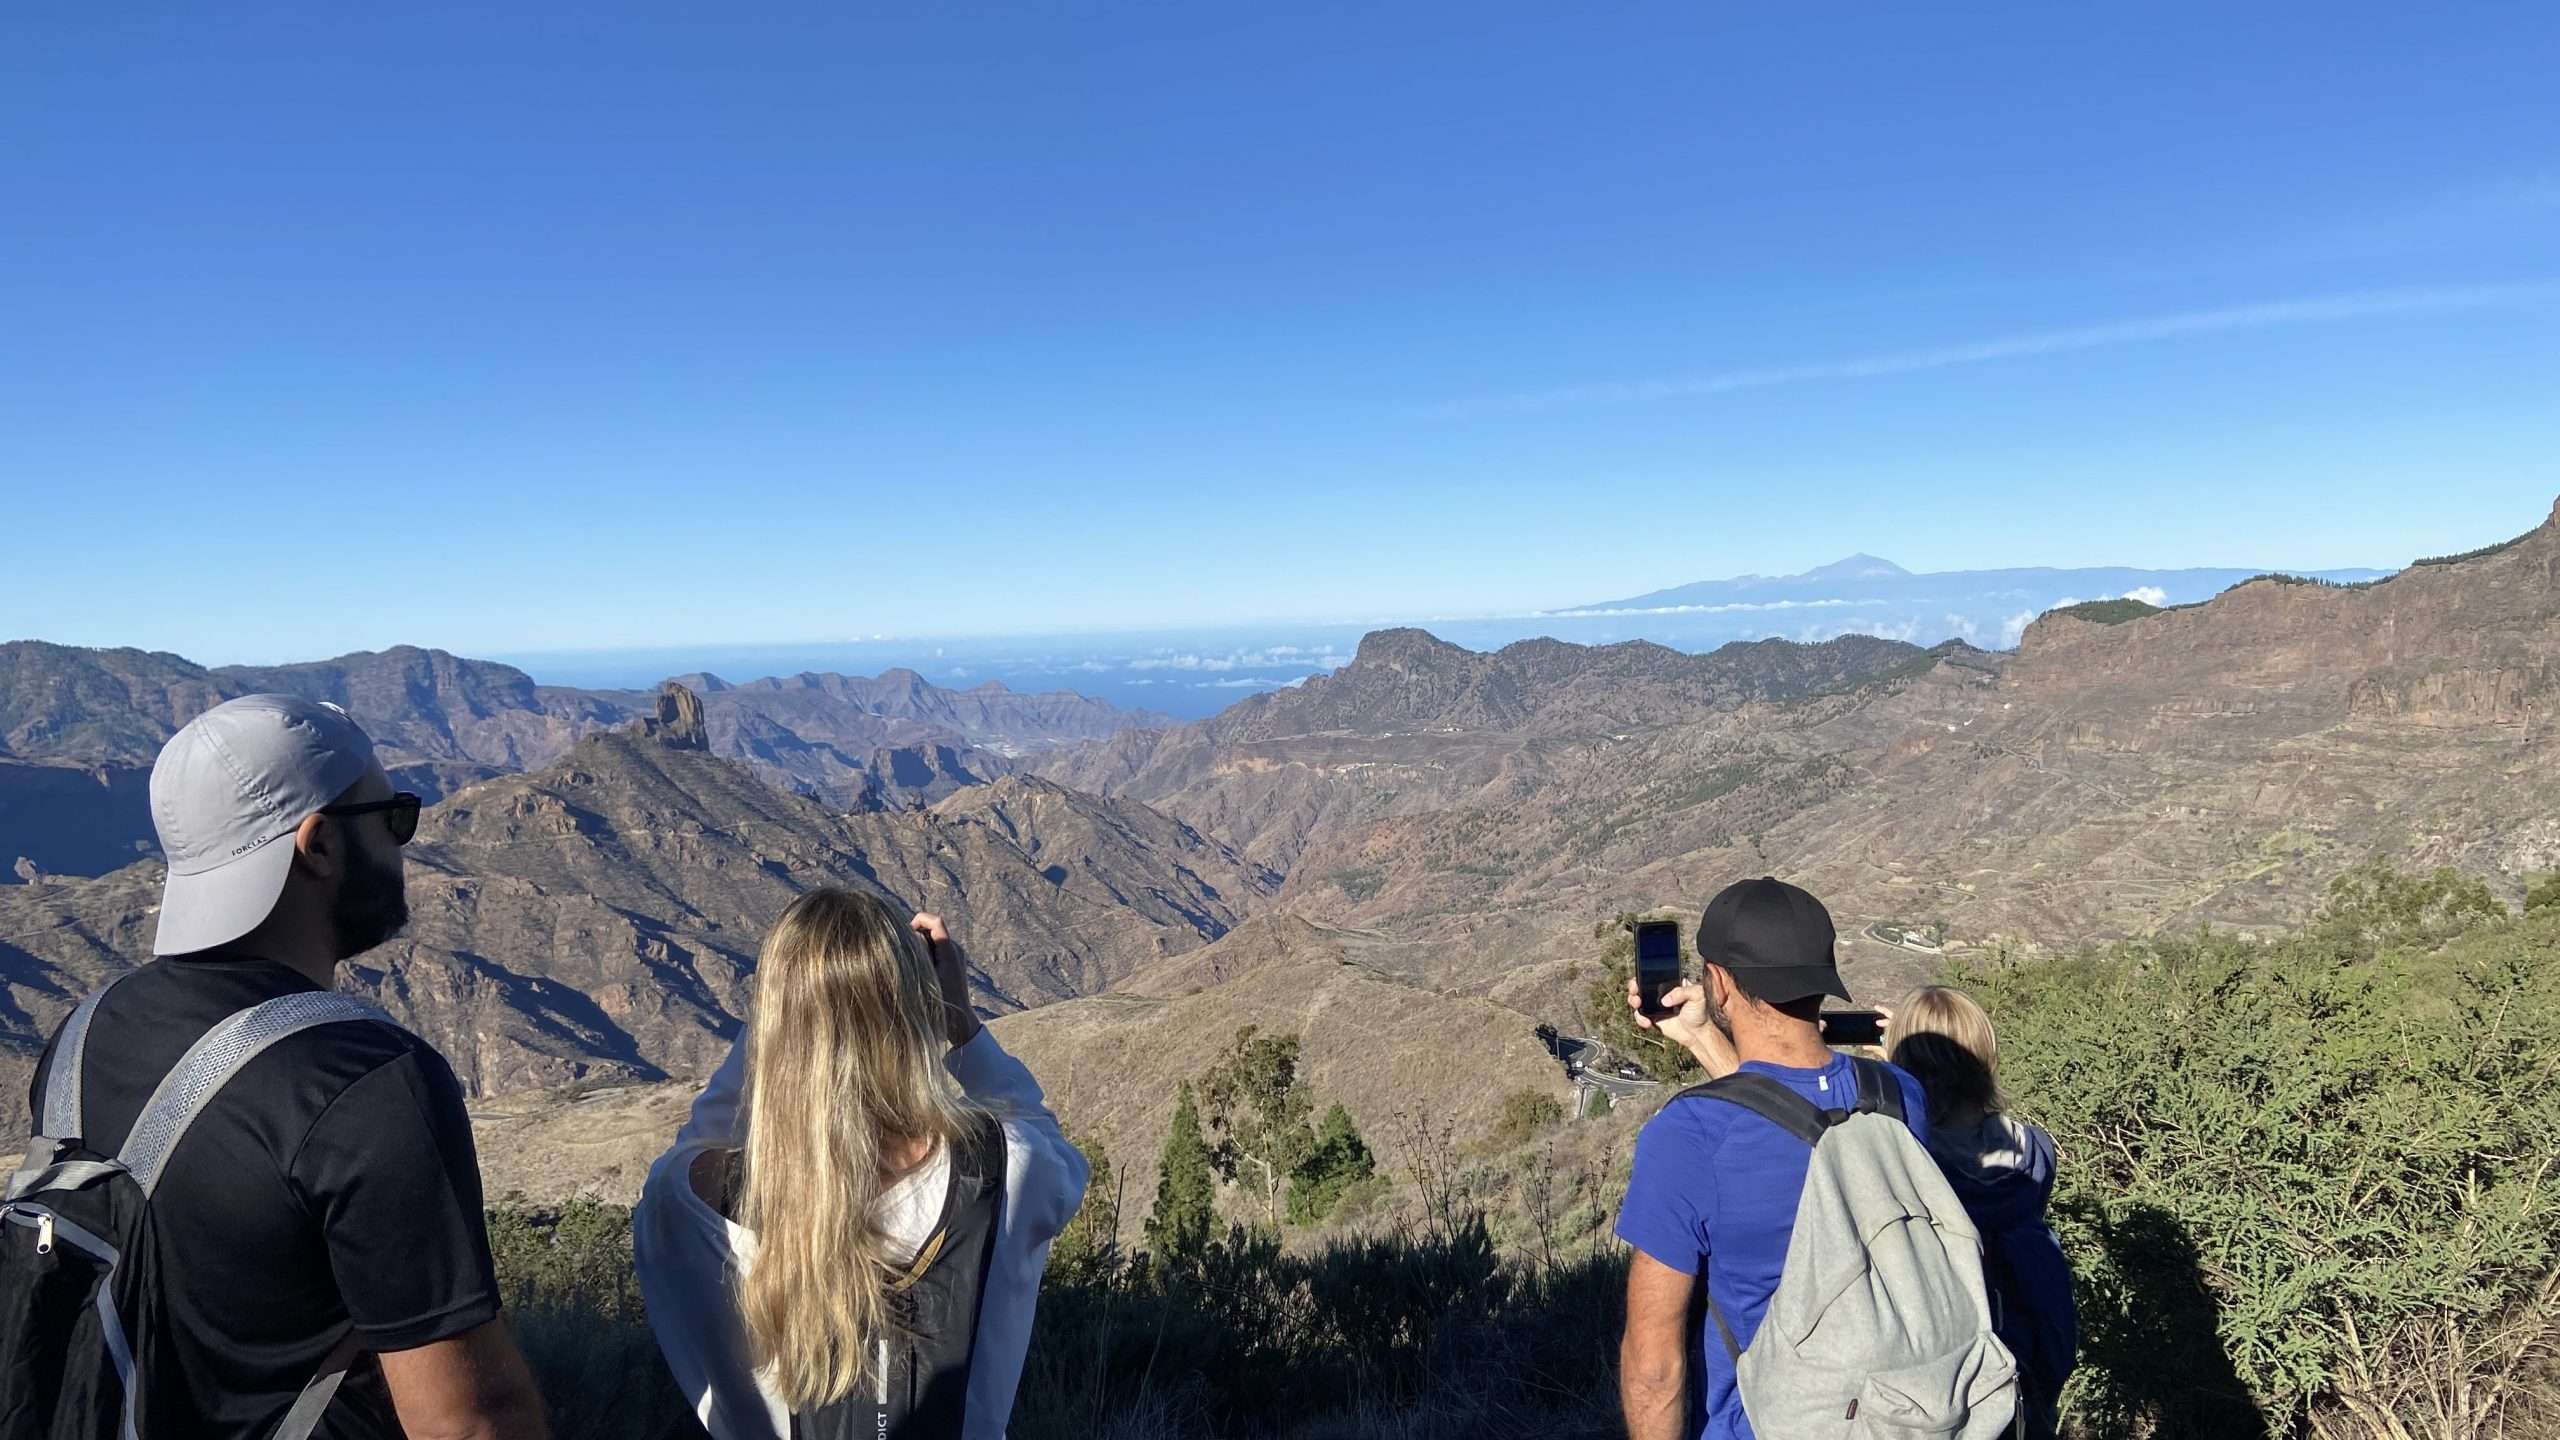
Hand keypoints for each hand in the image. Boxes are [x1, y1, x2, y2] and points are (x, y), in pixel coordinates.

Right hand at [910, 912, 983, 1049]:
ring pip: (933, 939)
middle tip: (902, 950)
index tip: (904, 932)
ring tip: (908, 961)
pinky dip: (924, 953)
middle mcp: (955, 950)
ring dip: (919, 945)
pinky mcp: (953, 963)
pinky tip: (916, 969)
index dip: (919, 920)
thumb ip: (916, 958)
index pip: (936, 922)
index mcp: (950, 951)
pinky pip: (936, 949)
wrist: (959, 1022)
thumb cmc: (941, 1004)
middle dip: (916, 935)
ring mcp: (955, 956)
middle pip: (932, 929)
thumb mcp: (924, 981)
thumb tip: (905, 939)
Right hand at [1627, 977, 1737, 1079]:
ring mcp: (1655, 1007)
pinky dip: (1640, 1019)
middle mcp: (1660, 994)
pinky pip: (1640, 1017)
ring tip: (1637, 1004)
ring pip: (1637, 1001)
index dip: (1644, 975)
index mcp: (1670, 984)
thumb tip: (1664, 1001)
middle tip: (1635, 990)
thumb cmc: (1700, 1011)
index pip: (1654, 976)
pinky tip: (1647, 1022)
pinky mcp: (1653, 1019)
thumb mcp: (1697, 995)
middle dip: (1634, 987)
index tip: (1639, 977)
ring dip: (1633, 1001)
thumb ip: (1682, 992)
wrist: (1699, 1033)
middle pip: (1641, 987)